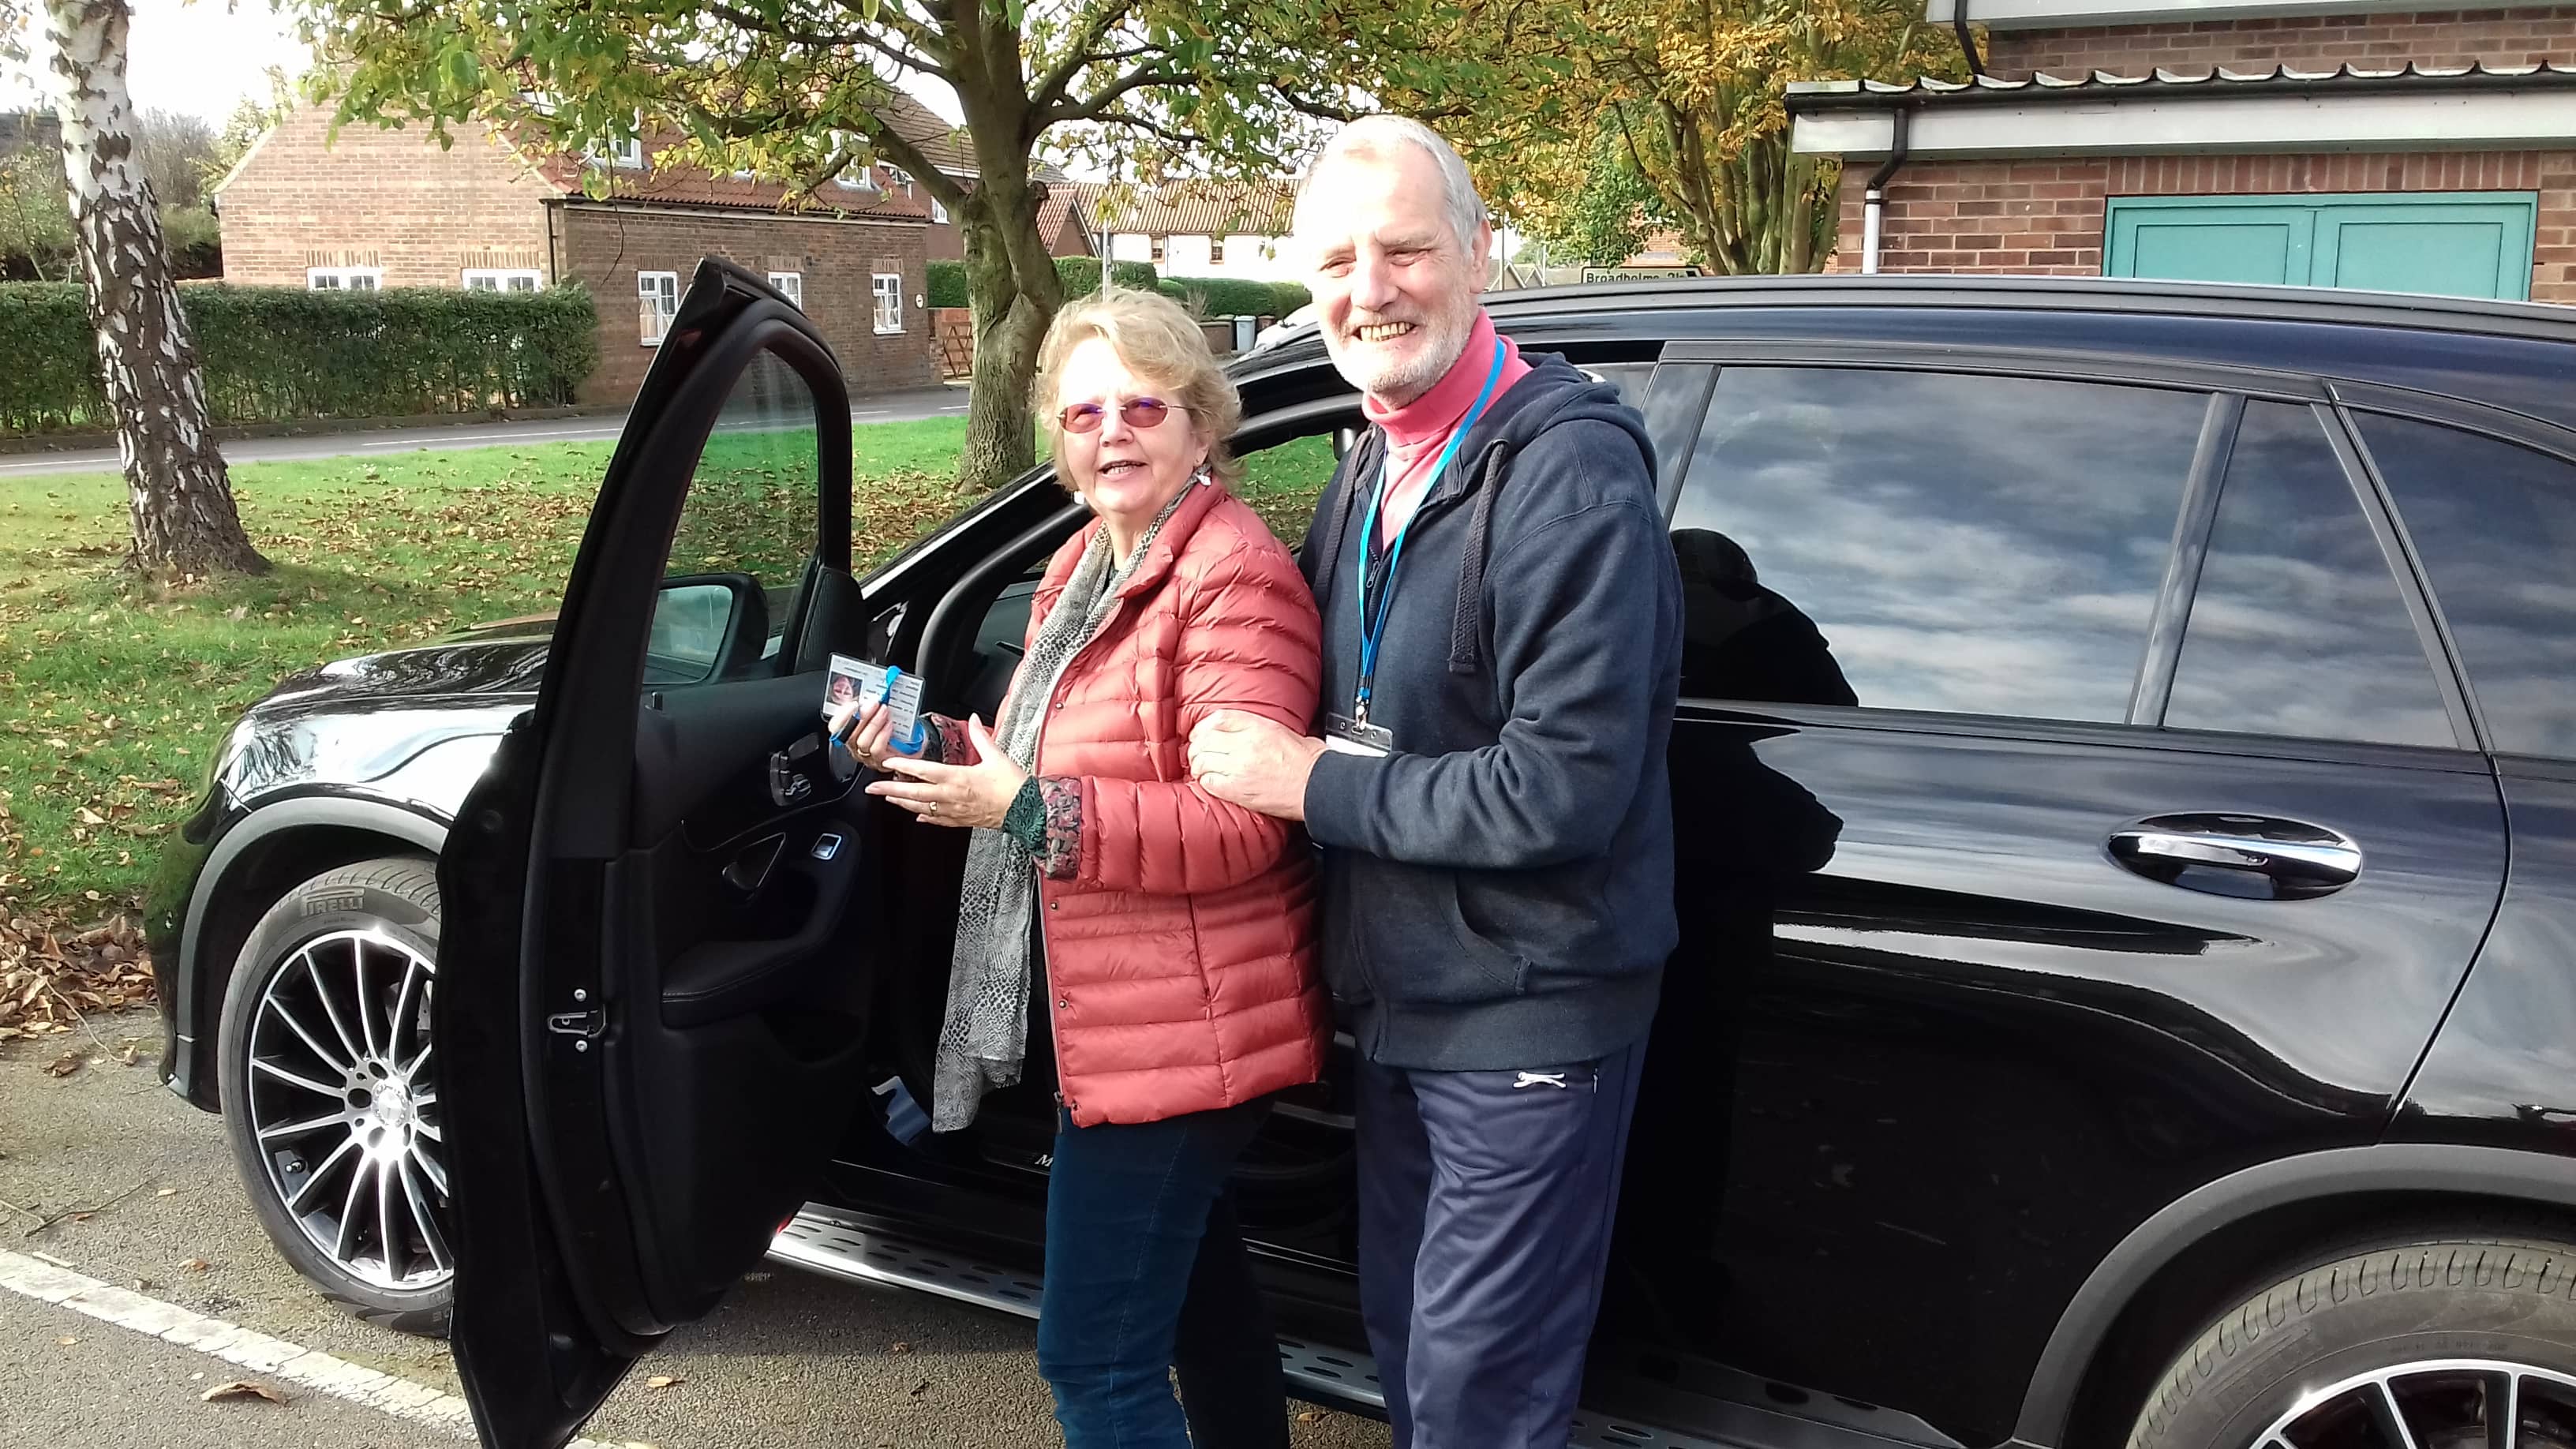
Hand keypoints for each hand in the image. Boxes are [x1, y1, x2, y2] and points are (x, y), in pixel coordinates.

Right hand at [828, 697, 907, 770]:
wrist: (919, 742)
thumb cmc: (899, 726)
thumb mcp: (882, 712)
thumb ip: (870, 705)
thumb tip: (869, 691)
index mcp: (852, 733)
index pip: (836, 728)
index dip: (841, 716)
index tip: (853, 704)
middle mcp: (857, 747)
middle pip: (850, 735)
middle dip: (862, 717)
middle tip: (874, 704)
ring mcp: (869, 757)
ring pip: (863, 743)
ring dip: (874, 724)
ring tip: (884, 711)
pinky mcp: (883, 762)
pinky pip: (877, 750)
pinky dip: (883, 735)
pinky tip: (890, 725)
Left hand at [867, 716, 1023, 828]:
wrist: (1026, 810)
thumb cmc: (1012, 785)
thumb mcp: (996, 756)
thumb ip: (980, 737)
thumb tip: (974, 719)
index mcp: (958, 777)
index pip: (924, 770)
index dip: (904, 766)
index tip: (888, 763)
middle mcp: (951, 796)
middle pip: (914, 793)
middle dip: (890, 790)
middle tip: (872, 788)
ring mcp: (954, 810)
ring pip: (921, 808)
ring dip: (901, 803)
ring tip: (887, 799)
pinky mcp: (961, 820)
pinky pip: (937, 819)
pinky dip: (924, 816)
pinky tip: (916, 815)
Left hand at [1189, 710, 1325, 821]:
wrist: (1318, 785)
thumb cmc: (1308, 760)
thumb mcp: (1283, 730)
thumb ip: (1257, 727)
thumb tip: (1236, 731)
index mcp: (1258, 726)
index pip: (1218, 719)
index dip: (1203, 727)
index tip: (1200, 734)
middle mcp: (1245, 744)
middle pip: (1205, 740)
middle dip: (1197, 747)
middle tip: (1197, 754)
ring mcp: (1240, 768)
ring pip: (1202, 760)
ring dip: (1198, 765)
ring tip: (1202, 769)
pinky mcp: (1238, 790)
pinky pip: (1209, 782)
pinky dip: (1205, 781)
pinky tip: (1210, 782)